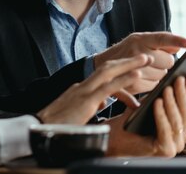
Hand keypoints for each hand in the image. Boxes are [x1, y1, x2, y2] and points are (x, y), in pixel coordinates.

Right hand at [36, 54, 151, 123]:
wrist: (40, 129)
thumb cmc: (56, 126)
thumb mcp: (76, 113)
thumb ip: (89, 105)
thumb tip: (101, 103)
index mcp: (80, 89)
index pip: (102, 73)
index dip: (119, 67)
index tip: (133, 64)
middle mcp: (82, 86)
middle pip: (107, 67)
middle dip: (127, 61)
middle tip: (145, 55)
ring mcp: (83, 91)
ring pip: (109, 72)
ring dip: (129, 64)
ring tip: (145, 59)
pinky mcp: (86, 101)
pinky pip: (108, 87)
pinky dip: (124, 79)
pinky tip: (137, 75)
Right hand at [94, 32, 185, 93]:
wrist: (101, 64)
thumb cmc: (126, 50)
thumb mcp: (139, 40)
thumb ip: (160, 41)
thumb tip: (179, 46)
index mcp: (139, 39)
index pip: (161, 38)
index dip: (175, 40)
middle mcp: (136, 52)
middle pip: (168, 62)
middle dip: (165, 64)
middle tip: (154, 63)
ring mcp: (132, 69)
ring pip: (162, 77)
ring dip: (159, 77)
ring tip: (146, 72)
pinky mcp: (130, 85)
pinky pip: (152, 88)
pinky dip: (150, 86)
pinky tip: (143, 81)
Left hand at [105, 75, 185, 156]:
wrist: (116, 136)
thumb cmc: (133, 119)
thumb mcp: (150, 103)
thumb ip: (165, 95)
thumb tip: (181, 80)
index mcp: (182, 125)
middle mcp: (183, 136)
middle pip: (185, 112)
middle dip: (181, 94)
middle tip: (178, 79)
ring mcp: (176, 145)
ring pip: (177, 121)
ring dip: (171, 103)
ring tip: (167, 89)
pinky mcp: (167, 151)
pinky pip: (165, 130)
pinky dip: (161, 115)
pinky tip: (157, 102)